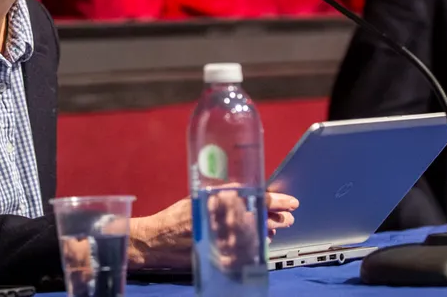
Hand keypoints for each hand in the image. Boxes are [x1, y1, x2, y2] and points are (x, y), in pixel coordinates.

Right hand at [126, 191, 299, 269]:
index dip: (276, 202)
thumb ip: (219, 193)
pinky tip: (261, 241)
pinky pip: (246, 251)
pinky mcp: (221, 257)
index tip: (291, 203)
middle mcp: (225, 224)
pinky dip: (255, 244)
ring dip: (268, 231)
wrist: (156, 242)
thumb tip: (242, 189)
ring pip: (257, 236)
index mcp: (220, 205)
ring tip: (276, 228)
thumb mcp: (196, 197)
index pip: (257, 201)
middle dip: (277, 219)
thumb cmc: (174, 218)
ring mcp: (225, 243)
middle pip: (262, 221)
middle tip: (289, 217)